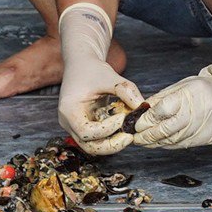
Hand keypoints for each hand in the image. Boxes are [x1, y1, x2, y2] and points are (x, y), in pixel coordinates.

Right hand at [57, 3, 142, 155]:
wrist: (82, 64)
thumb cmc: (92, 69)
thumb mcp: (109, 76)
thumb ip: (125, 90)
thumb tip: (142, 106)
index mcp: (69, 111)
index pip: (87, 132)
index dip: (107, 129)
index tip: (122, 118)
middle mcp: (68, 123)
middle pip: (89, 146)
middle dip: (111, 145)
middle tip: (130, 136)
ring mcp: (75, 127)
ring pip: (94, 146)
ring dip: (113, 143)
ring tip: (129, 133)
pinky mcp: (84, 126)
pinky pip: (98, 139)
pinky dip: (111, 136)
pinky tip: (124, 127)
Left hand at [133, 66, 211, 148]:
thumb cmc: (204, 89)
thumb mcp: (182, 86)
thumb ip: (162, 98)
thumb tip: (142, 110)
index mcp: (188, 96)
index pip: (162, 111)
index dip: (147, 119)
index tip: (136, 124)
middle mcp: (196, 113)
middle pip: (165, 129)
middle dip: (147, 135)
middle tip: (136, 137)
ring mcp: (202, 128)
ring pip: (172, 140)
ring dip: (155, 143)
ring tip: (143, 142)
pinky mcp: (206, 138)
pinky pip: (182, 145)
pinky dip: (168, 145)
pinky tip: (159, 143)